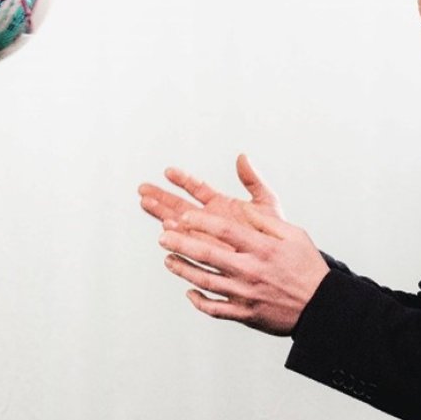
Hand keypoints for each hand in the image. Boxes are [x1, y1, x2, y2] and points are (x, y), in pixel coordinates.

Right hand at [138, 154, 282, 248]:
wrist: (277, 262)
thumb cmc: (273, 234)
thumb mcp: (267, 203)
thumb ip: (253, 180)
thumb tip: (242, 157)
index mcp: (220, 204)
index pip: (197, 188)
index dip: (182, 179)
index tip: (168, 172)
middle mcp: (208, 219)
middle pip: (179, 204)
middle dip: (161, 196)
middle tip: (143, 189)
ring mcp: (204, 235)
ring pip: (178, 222)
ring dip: (161, 212)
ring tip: (145, 202)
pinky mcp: (204, 251)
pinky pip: (186, 241)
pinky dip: (176, 234)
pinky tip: (165, 227)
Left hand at [157, 198, 329, 335]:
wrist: (322, 307)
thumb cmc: (307, 267)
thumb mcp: (294, 235)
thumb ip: (265, 220)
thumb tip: (242, 207)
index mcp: (262, 248)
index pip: (224, 230)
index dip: (200, 222)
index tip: (182, 216)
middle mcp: (250, 270)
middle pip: (207, 255)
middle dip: (181, 244)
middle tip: (162, 237)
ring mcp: (245, 294)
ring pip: (205, 281)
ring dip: (182, 270)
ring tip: (168, 260)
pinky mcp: (245, 314)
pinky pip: (214, 309)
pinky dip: (198, 301)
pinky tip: (188, 292)